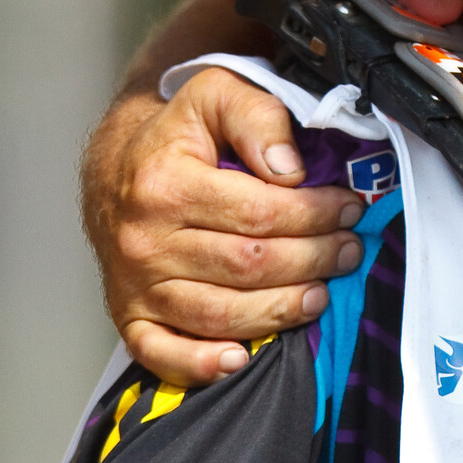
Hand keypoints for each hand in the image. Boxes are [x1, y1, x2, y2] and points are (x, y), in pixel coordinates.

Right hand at [85, 65, 364, 385]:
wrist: (114, 171)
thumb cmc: (176, 137)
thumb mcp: (215, 97)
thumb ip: (257, 118)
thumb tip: (290, 170)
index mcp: (165, 184)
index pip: (260, 212)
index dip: (316, 214)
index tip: (348, 208)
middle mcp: (144, 240)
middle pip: (249, 266)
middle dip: (313, 260)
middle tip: (348, 250)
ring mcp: (135, 284)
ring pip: (221, 315)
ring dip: (281, 311)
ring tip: (320, 294)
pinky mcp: (129, 316)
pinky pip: (161, 354)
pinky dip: (201, 365)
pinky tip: (240, 359)